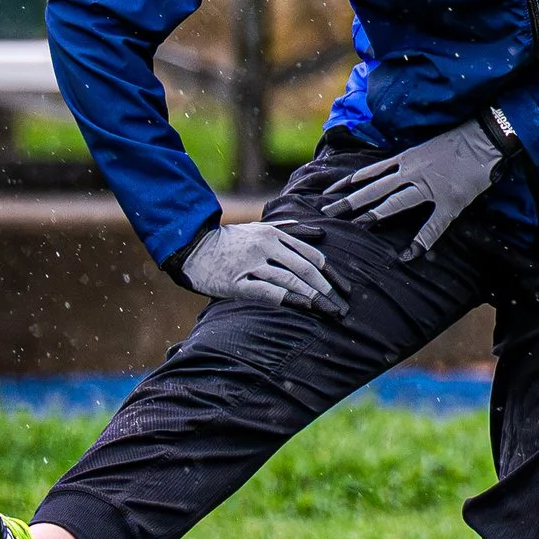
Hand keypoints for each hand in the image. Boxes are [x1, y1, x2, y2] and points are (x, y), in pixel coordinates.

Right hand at [179, 218, 341, 314]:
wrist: (193, 246)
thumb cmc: (230, 240)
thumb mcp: (261, 228)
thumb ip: (292, 230)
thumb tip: (322, 233)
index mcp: (275, 234)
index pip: (311, 255)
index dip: (331, 274)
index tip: (344, 289)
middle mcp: (266, 246)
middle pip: (305, 268)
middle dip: (327, 288)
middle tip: (342, 306)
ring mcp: (251, 264)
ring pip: (290, 280)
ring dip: (314, 296)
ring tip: (329, 311)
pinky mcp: (237, 282)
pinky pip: (268, 291)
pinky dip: (289, 298)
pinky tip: (305, 307)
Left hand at [333, 116, 507, 259]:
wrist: (485, 137)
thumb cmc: (459, 139)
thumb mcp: (426, 146)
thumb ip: (409, 159)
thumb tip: (395, 170)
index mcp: (407, 158)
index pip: (371, 172)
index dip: (349, 182)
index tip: (330, 192)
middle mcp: (412, 171)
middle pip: (374, 188)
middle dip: (350, 200)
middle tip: (328, 211)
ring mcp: (429, 186)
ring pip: (395, 203)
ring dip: (375, 215)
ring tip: (357, 226)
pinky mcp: (448, 200)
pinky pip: (432, 225)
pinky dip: (421, 240)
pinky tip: (409, 254)